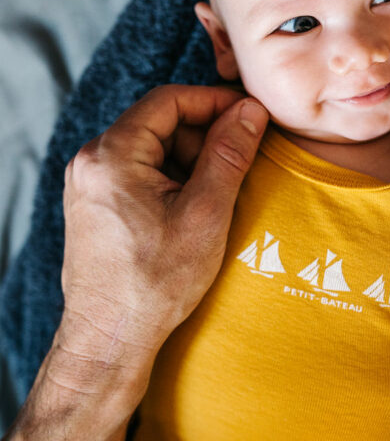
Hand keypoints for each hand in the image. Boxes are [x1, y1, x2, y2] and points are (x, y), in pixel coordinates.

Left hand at [0, 85, 267, 440]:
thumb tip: (250, 112)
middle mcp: (90, 162)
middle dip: (204, 137)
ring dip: (190, 163)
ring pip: (151, 151)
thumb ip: (228, 155)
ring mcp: (88, 186)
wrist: (111, 339)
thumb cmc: (155, 283)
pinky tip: (195, 213)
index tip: (250, 117)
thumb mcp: (206, 213)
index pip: (168, 100)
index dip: (214, 102)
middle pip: (158, 124)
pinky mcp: (94, 207)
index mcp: (111, 155)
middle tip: (241, 164)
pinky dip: (172, 183)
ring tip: (219, 198)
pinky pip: (139, 176)